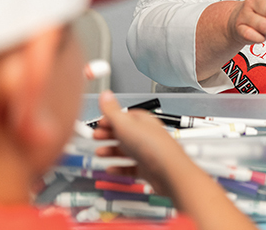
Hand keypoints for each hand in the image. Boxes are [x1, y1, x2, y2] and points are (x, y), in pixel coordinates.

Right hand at [93, 91, 258, 229]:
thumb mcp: (125, 124)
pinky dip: (120, 168)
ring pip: (127, 150)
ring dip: (111, 151)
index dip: (110, 119)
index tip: (98, 123)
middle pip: (125, 133)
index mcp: (143, 122)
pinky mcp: (148, 169)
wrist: (169, 171)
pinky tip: (111, 169)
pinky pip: (131, 167)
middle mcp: (147, 136)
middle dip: (108, 135)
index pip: (125, 116)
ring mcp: (148, 153)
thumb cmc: (152, 146)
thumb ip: (112, 111)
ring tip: (100, 153)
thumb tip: (106, 95)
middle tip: (96, 137)